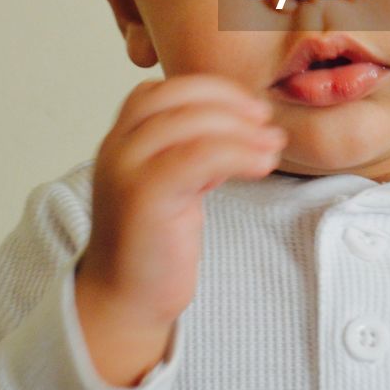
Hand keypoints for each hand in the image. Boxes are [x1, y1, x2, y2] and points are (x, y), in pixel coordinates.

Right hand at [74, 75, 285, 386]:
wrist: (126, 300)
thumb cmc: (155, 244)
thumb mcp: (174, 183)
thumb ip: (193, 150)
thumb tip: (242, 124)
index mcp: (122, 140)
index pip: (164, 89)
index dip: (211, 89)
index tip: (248, 108)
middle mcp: (117, 148)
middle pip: (176, 97)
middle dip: (228, 102)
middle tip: (265, 122)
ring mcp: (126, 171)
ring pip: (189, 123)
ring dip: (240, 129)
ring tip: (272, 146)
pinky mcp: (144, 197)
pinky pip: (198, 156)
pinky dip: (238, 153)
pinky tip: (261, 165)